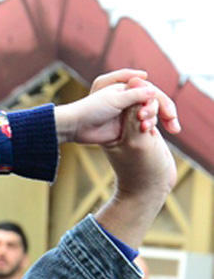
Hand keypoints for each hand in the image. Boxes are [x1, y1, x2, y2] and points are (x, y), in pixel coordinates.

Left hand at [55, 69, 180, 143]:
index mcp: (126, 86)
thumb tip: (154, 92)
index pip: (151, 90)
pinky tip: (150, 132)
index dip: (161, 99)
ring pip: (150, 114)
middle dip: (164, 111)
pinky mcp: (126, 127)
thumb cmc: (91, 108)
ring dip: (154, 120)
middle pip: (154, 101)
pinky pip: (143, 126)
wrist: (76, 126)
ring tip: (146, 127)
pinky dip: (149, 129)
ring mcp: (128, 113)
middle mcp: (129, 98)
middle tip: (172, 122)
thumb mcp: (115, 99)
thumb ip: (135, 95)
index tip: (168, 110)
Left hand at [95, 89, 176, 247]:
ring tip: (158, 130)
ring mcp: (130, 123)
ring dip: (158, 112)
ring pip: (148, 104)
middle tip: (150, 126)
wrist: (143, 192)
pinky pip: (154, 113)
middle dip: (153, 105)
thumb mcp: (133, 138)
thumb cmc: (136, 168)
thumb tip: (137, 86)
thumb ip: (135, 112)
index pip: (129, 92)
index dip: (143, 96)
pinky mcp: (142, 129)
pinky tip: (167, 131)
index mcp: (111, 118)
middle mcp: (119, 118)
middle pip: (140, 95)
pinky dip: (161, 118)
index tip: (146, 113)